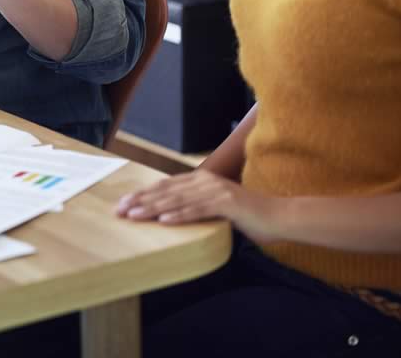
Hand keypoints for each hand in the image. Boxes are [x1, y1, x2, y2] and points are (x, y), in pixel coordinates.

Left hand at [116, 169, 286, 243]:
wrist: (280, 216)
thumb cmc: (249, 216)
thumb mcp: (217, 207)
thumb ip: (197, 206)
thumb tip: (173, 213)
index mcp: (202, 179)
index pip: (166, 186)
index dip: (143, 194)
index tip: (124, 203)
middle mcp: (206, 181)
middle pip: (166, 191)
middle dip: (141, 200)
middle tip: (120, 210)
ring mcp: (216, 191)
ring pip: (177, 200)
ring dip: (153, 208)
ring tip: (134, 215)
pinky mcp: (227, 204)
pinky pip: (198, 210)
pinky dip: (179, 215)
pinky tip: (163, 220)